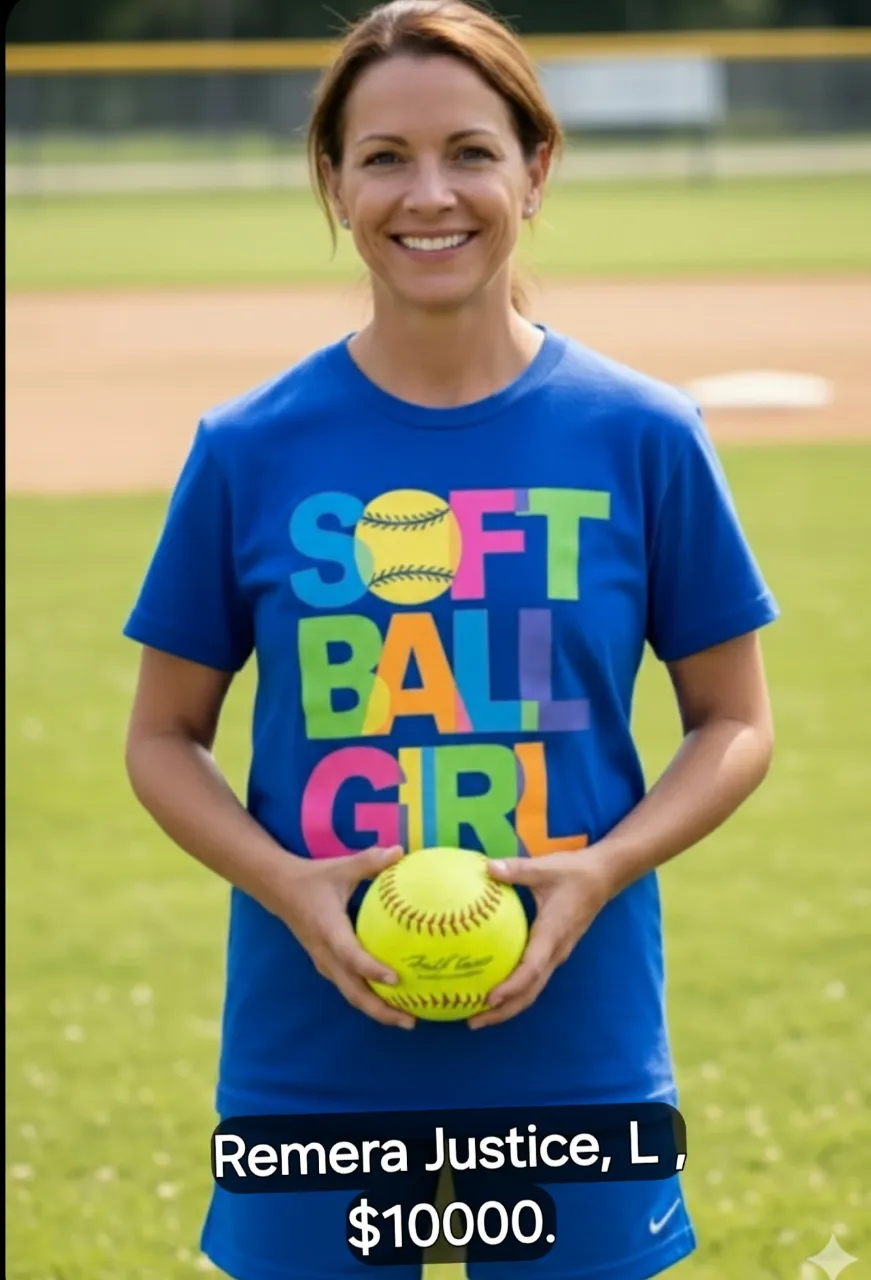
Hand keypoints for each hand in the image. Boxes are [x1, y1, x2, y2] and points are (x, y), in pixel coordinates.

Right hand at [275, 844, 415, 1029]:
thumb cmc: (313, 878)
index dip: (373, 970)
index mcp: (329, 930)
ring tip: (406, 1018)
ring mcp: (324, 962)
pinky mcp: (326, 964)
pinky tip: (391, 997)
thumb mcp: (340, 867)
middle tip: (410, 1020)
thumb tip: (400, 851)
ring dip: (376, 1009)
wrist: (279, 889)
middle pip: (353, 992)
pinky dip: (368, 997)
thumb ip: (369, 861)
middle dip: (381, 1010)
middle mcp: (326, 954)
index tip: (397, 980)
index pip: (351, 956)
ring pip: (350, 994)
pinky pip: (348, 986)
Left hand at [468, 851, 611, 1029]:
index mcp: (552, 934)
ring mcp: (557, 954)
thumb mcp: (544, 867)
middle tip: (474, 1021)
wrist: (603, 877)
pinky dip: (515, 991)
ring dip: (509, 1006)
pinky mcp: (555, 952)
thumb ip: (515, 870)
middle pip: (530, 992)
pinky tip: (494, 989)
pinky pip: (534, 978)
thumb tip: (486, 867)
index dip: (511, 986)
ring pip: (533, 989)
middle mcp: (556, 951)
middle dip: (503, 1011)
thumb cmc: (573, 873)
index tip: (489, 998)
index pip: (531, 969)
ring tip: (479, 1015)